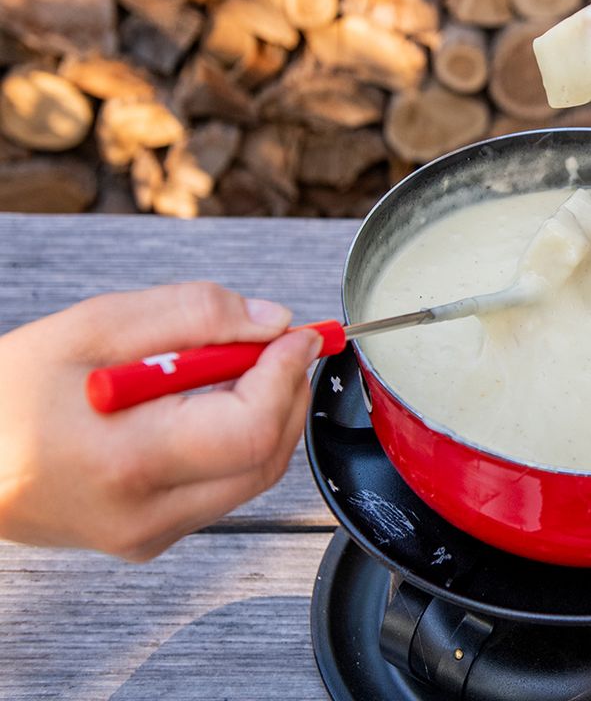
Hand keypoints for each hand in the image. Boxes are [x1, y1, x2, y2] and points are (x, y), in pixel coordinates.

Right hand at [0, 283, 319, 560]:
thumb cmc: (10, 394)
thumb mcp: (95, 326)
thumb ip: (193, 315)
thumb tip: (272, 322)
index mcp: (129, 460)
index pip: (252, 426)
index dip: (286, 373)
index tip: (297, 334)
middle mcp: (146, 514)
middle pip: (267, 456)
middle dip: (286, 393)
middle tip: (273, 346)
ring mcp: (149, 536)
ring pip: (254, 475)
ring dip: (265, 417)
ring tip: (227, 371)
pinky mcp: (150, 540)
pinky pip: (223, 489)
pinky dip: (235, 443)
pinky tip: (202, 408)